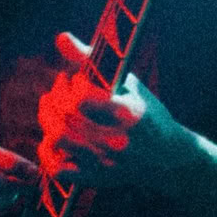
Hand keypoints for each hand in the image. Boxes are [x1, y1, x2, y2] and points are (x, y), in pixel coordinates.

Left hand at [36, 32, 198, 191]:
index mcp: (130, 114)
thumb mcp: (127, 82)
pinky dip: (47, 152)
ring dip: (47, 120)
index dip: (69, 86)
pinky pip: (58, 169)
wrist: (169, 157)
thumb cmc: (146, 111)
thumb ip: (92, 60)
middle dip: (54, 98)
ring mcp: (106, 163)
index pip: (81, 99)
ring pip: (58, 140)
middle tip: (57, 90)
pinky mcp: (96, 179)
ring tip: (51, 108)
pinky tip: (51, 138)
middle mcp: (118, 141)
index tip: (71, 80)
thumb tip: (60, 37)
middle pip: (66, 117)